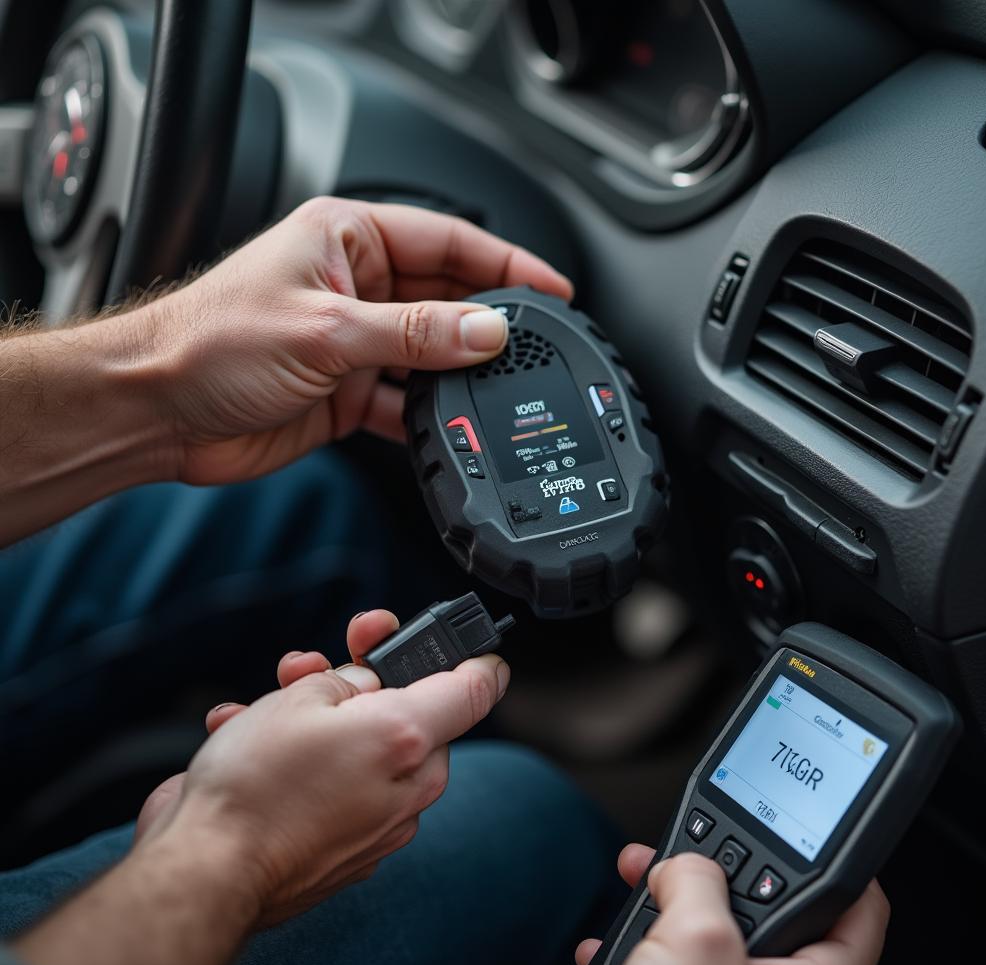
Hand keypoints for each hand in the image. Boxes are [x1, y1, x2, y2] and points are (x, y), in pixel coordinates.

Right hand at [136, 609, 509, 925]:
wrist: (207, 876)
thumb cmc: (255, 784)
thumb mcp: (300, 697)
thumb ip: (347, 679)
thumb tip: (363, 684)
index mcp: (409, 740)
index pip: (475, 688)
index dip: (468, 653)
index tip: (455, 639)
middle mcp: (409, 788)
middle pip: (409, 714)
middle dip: (361, 684)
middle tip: (315, 665)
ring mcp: (383, 826)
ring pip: (368, 750)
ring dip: (319, 722)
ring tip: (262, 708)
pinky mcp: (350, 851)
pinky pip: (341, 790)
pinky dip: (306, 769)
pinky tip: (254, 747)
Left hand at [150, 197, 572, 483]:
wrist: (158, 411)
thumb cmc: (210, 343)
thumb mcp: (326, 329)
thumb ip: (415, 333)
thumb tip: (486, 330)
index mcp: (347, 239)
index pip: (448, 239)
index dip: (506, 262)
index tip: (552, 289)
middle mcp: (355, 285)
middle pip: (446, 297)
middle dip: (488, 323)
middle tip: (533, 349)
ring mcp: (353, 341)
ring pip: (430, 353)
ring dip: (459, 375)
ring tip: (497, 392)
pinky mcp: (346, 391)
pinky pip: (405, 401)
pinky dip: (426, 417)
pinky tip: (447, 429)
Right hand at [577, 845, 888, 964]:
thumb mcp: (696, 939)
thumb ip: (698, 877)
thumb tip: (684, 866)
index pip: (858, 901)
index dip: (829, 853)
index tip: (795, 822)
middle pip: (770, 908)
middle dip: (715, 872)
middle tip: (685, 853)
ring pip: (714, 936)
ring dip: (668, 907)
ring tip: (638, 887)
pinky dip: (645, 952)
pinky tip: (612, 948)